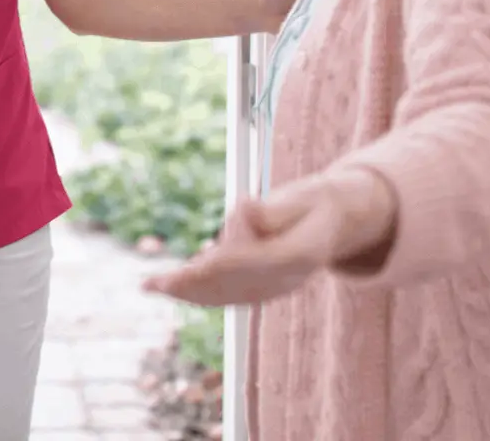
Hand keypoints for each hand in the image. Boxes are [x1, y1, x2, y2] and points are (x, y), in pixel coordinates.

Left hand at [142, 168, 397, 306]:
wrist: (337, 220)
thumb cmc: (316, 201)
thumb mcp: (303, 195)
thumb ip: (274, 208)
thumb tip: (243, 211)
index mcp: (302, 254)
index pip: (255, 261)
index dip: (223, 261)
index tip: (195, 259)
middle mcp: (286, 279)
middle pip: (233, 283)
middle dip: (193, 283)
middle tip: (156, 282)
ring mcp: (275, 288)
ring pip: (226, 293)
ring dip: (188, 291)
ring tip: (152, 286)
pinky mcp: (263, 289)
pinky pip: (227, 294)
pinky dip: (198, 292)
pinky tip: (172, 288)